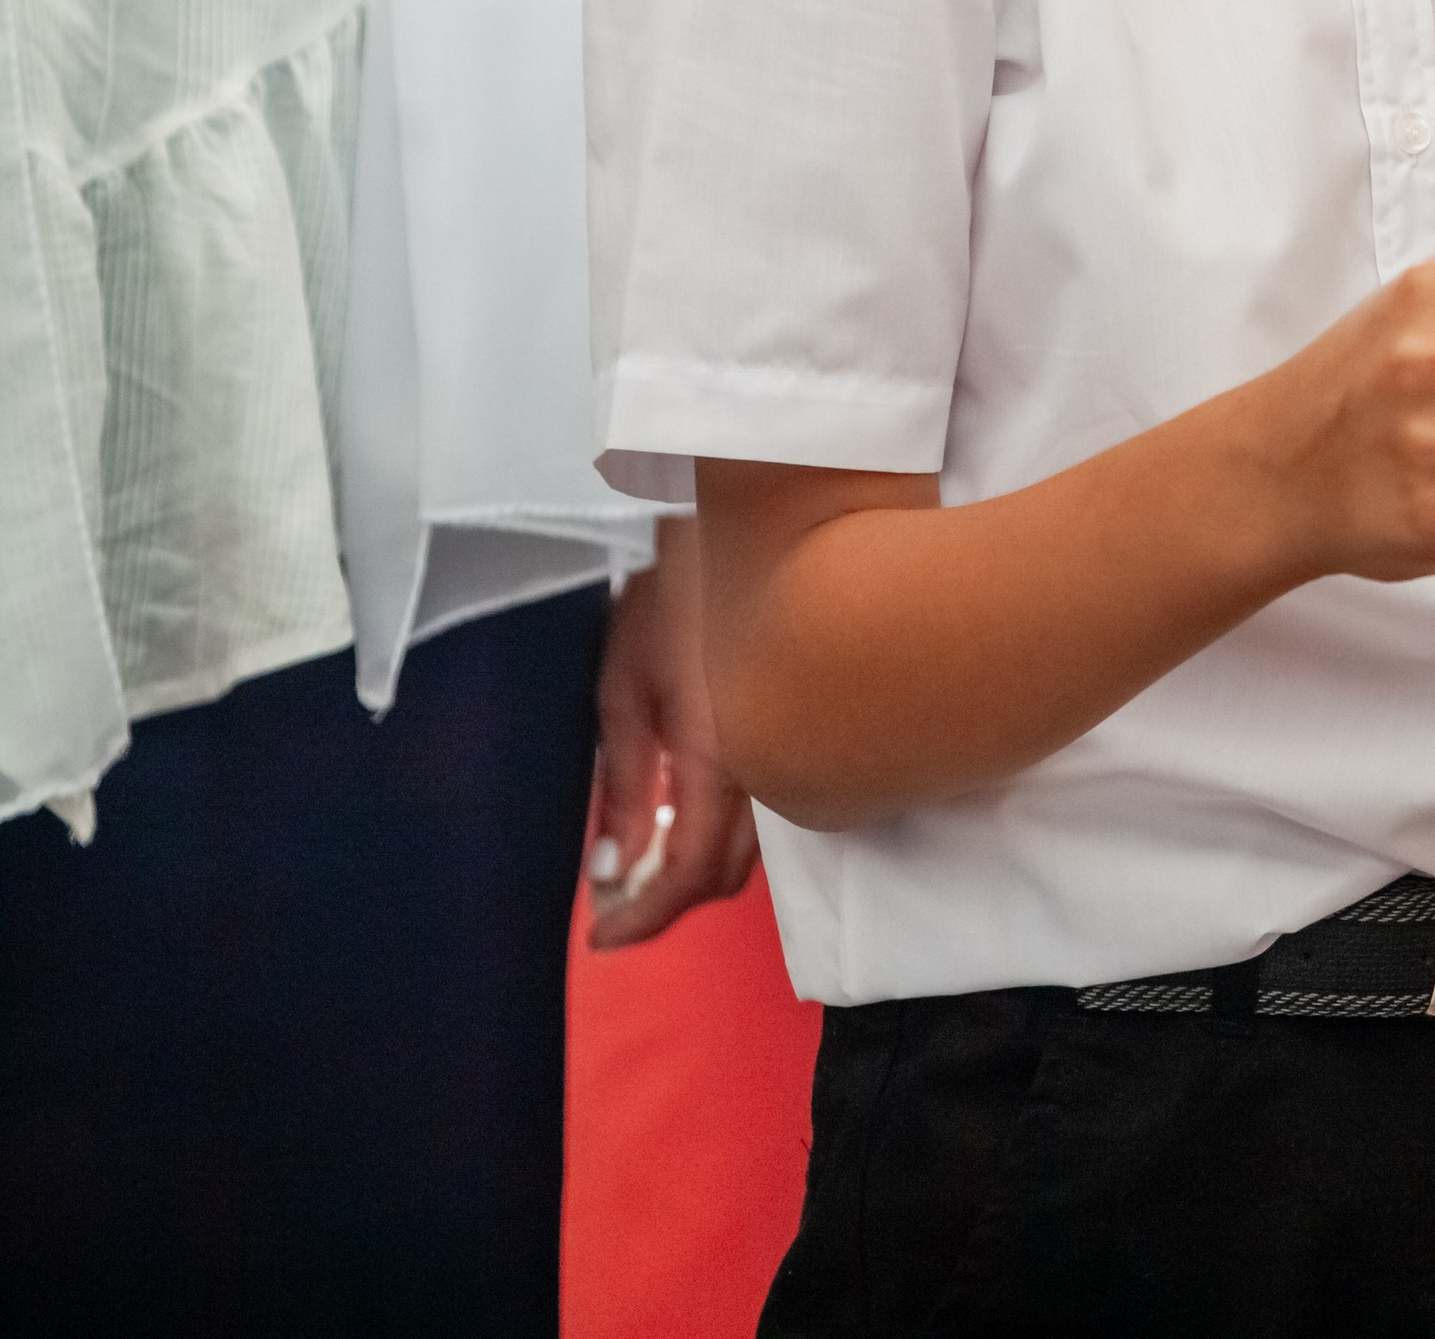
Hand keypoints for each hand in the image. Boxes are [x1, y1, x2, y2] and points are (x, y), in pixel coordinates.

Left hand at [588, 513, 762, 949]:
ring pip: (752, 849)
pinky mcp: (809, 734)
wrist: (760, 522)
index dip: (643, 918)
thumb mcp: (624, 682)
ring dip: (698, 869)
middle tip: (614, 901)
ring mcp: (797, 750)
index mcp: (719, 754)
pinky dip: (724, 833)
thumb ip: (620, 782)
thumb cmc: (675, 594)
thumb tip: (609, 872)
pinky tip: (687, 813)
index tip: (600, 938)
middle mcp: (770, 765)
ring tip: (642, 860)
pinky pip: (770, 811)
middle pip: (724, 875)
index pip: (686, 872)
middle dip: (668, 902)